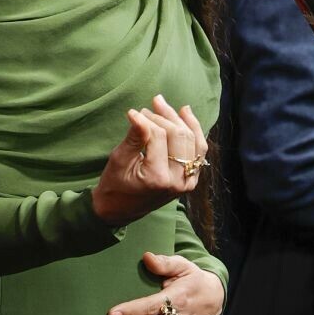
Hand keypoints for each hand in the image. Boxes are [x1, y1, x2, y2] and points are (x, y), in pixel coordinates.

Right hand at [91, 94, 207, 227]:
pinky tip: (186, 115)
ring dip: (182, 120)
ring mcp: (187, 182)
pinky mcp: (191, 180)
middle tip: (152, 105)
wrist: (120, 209)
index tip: (135, 112)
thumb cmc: (115, 185)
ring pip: (194, 142)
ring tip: (170, 105)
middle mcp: (177, 181)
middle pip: (179, 136)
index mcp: (158, 178)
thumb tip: (137, 113)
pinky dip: (194, 132)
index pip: (159, 136)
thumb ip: (134, 137)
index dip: (147, 120)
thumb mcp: (119, 160)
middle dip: (165, 116)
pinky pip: (198, 152)